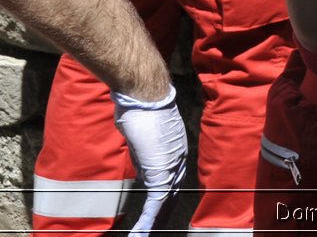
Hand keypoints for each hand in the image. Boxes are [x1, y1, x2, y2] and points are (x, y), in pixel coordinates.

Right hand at [111, 86, 187, 236]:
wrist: (143, 94)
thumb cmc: (139, 106)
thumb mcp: (141, 131)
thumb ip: (144, 147)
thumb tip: (139, 154)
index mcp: (174, 149)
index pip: (172, 180)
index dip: (164, 199)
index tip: (156, 211)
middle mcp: (178, 157)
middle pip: (172, 194)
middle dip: (161, 215)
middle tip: (151, 231)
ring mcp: (171, 163)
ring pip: (164, 201)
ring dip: (153, 222)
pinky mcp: (160, 167)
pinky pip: (156, 200)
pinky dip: (148, 219)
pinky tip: (141, 232)